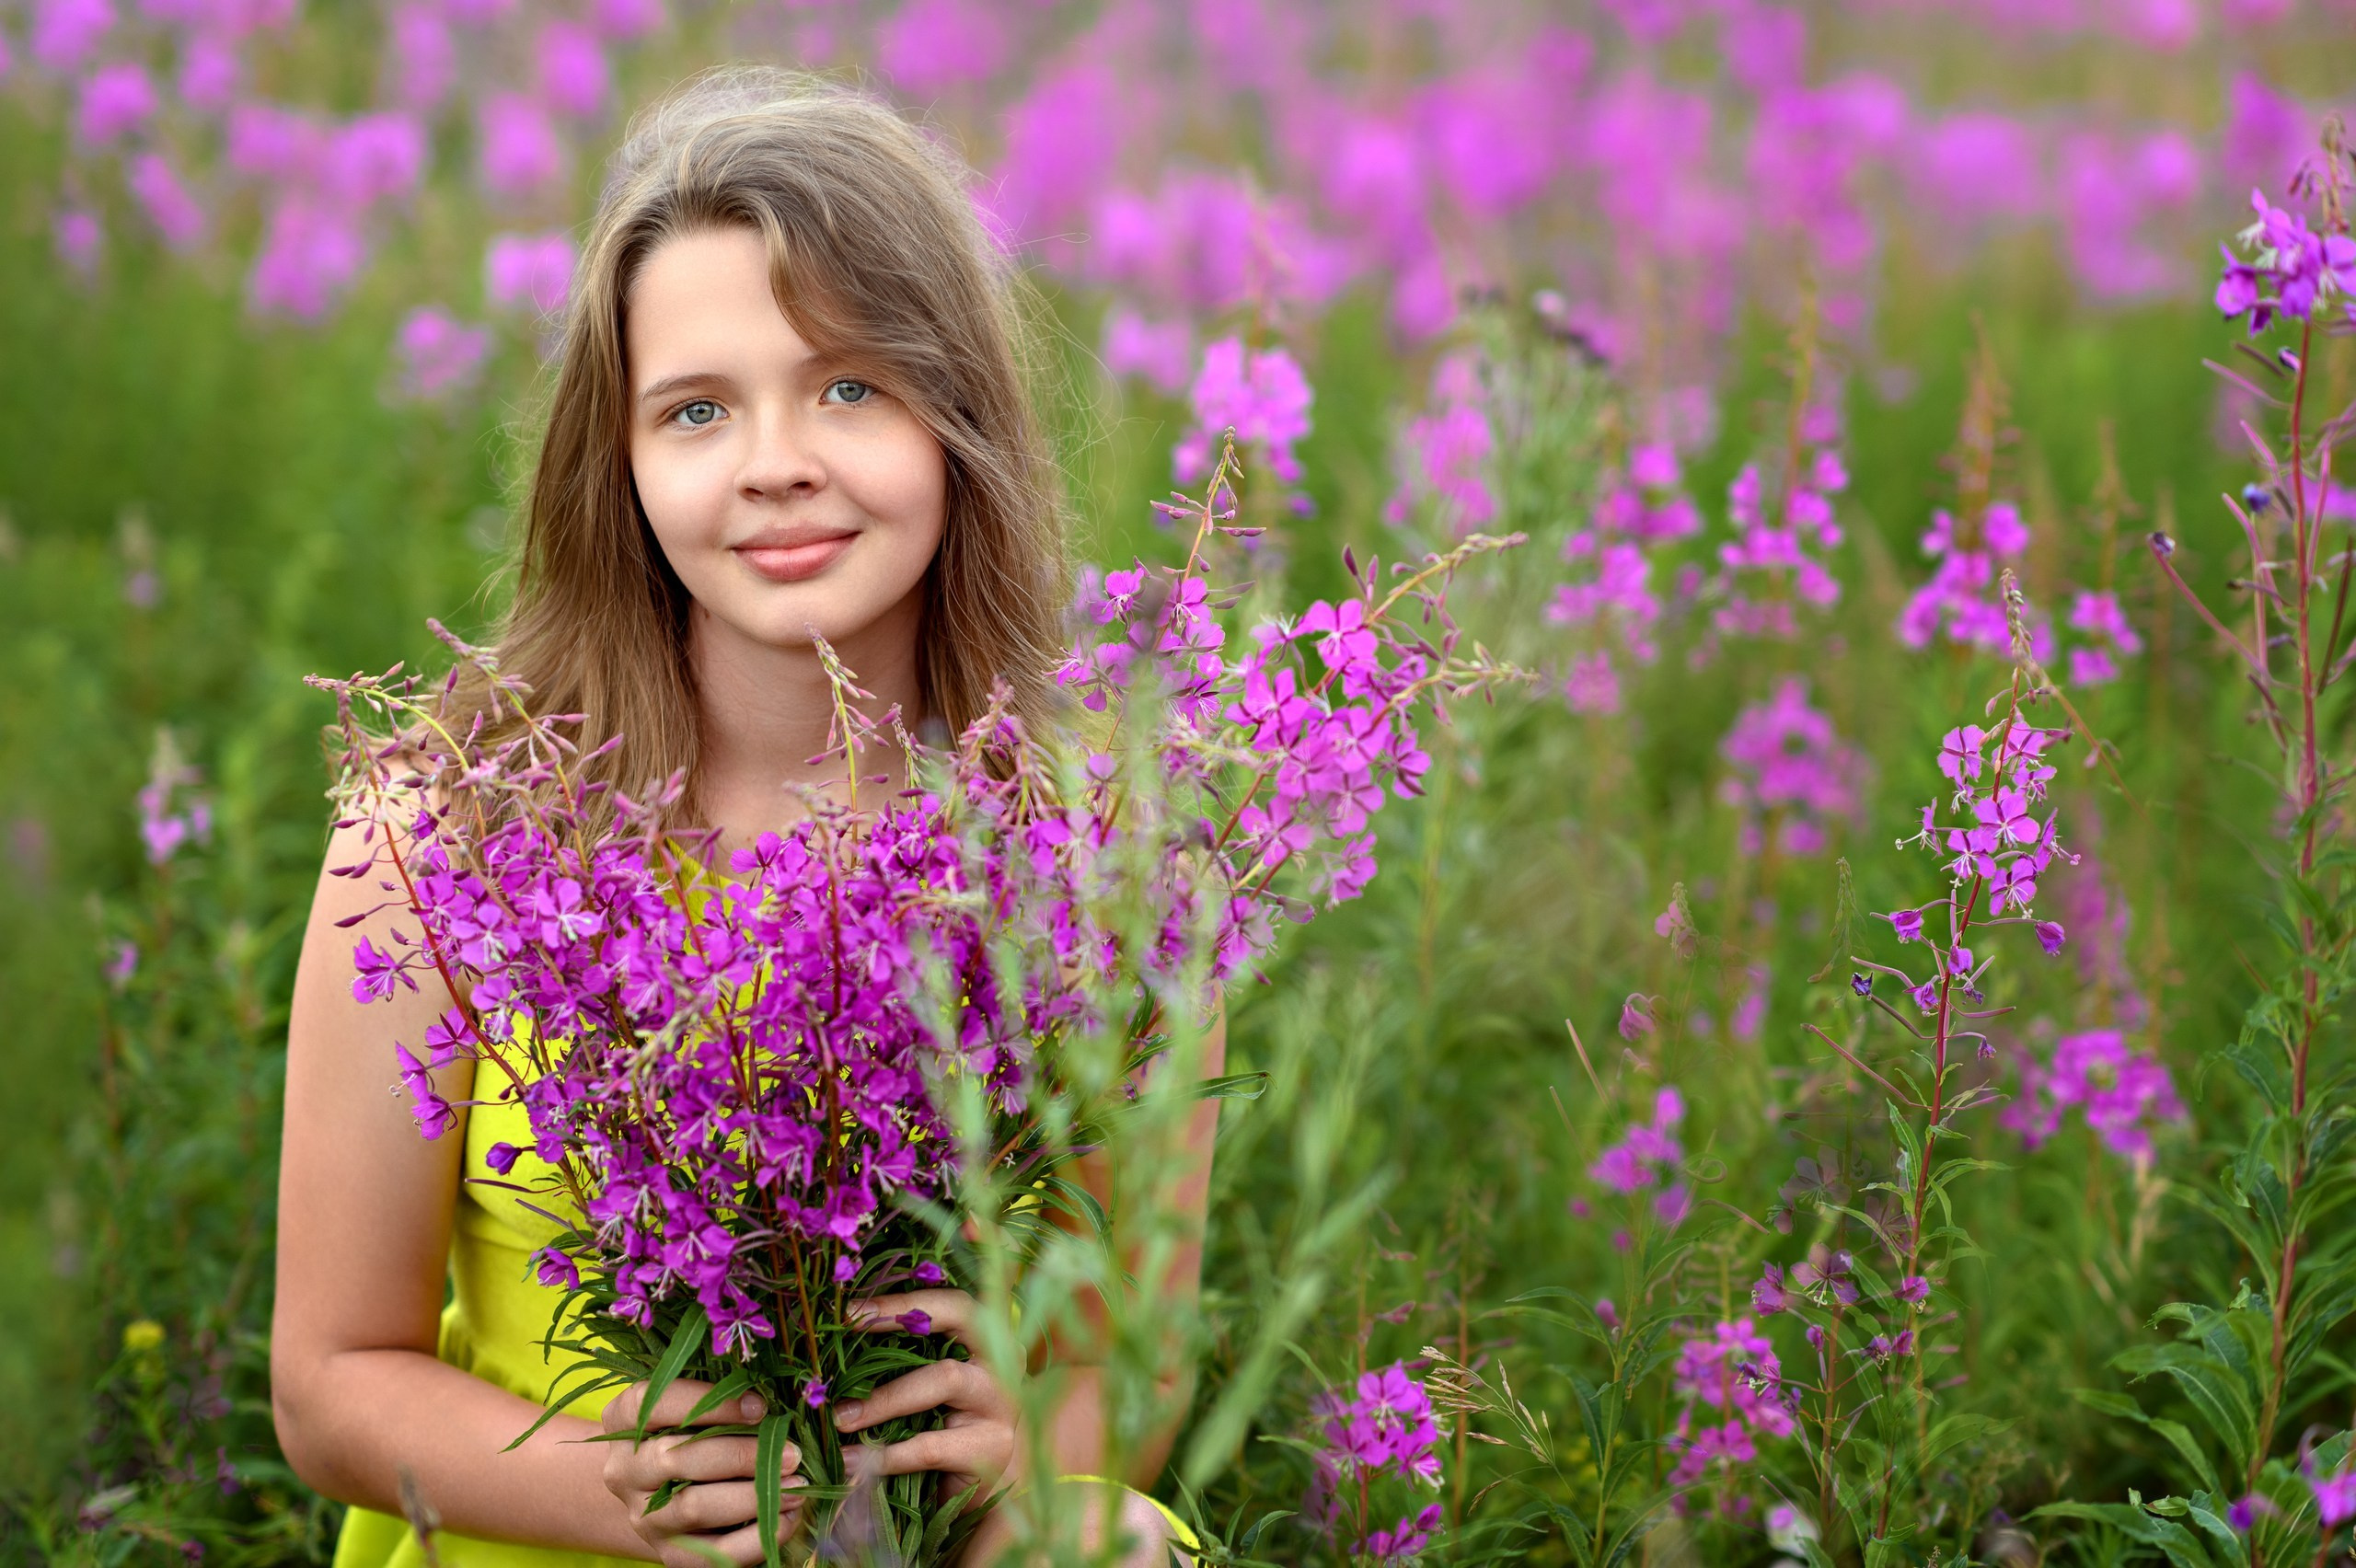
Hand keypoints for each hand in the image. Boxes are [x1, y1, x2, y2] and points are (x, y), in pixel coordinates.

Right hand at [600, 1379, 807, 1566]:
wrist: (663, 1493)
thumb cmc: (689, 1431)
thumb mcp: (692, 1405)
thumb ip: (722, 1395)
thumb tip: (774, 1399)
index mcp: (622, 1418)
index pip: (654, 1404)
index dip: (710, 1405)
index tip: (760, 1407)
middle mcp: (624, 1469)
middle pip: (676, 1459)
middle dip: (741, 1455)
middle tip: (790, 1453)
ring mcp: (644, 1517)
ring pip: (694, 1507)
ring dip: (753, 1496)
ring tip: (796, 1486)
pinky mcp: (671, 1555)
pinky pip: (714, 1553)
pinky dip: (756, 1537)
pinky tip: (787, 1517)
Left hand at [833, 1291, 1017, 1504]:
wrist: (982, 1483)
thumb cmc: (944, 1422)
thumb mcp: (928, 1383)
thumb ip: (903, 1358)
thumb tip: (837, 1339)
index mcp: (987, 1336)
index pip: (951, 1302)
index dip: (904, 1301)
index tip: (850, 1310)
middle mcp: (1003, 1359)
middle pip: (960, 1319)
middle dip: (898, 1318)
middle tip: (846, 1331)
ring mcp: (1002, 1403)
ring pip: (944, 1379)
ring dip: (883, 1399)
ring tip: (840, 1418)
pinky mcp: (991, 1449)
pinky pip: (930, 1446)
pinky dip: (885, 1455)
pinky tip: (852, 1462)